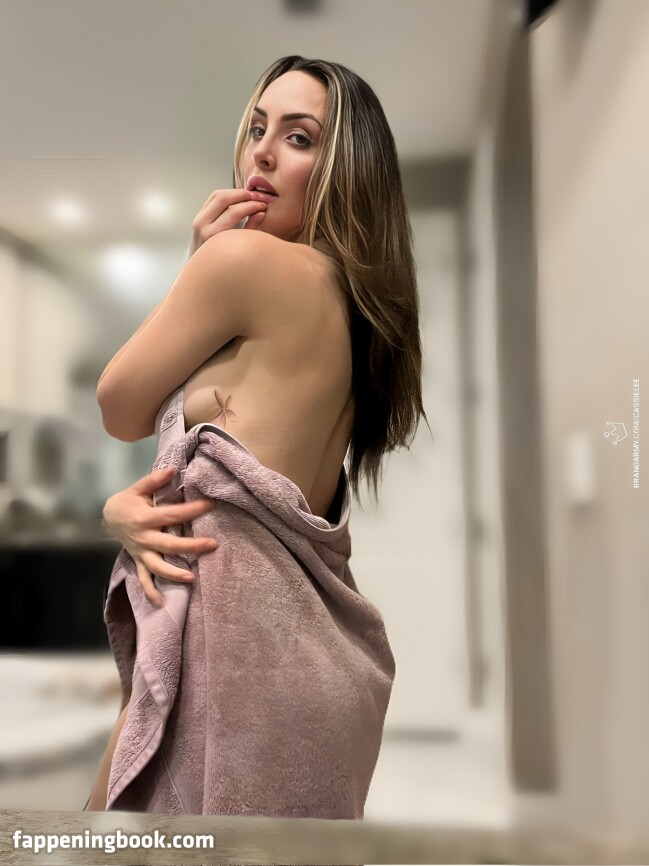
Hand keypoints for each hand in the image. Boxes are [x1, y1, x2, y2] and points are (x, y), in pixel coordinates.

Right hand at [103, 467, 218, 606]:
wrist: (108, 518)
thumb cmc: (128, 501)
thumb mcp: (138, 488)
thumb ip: (154, 480)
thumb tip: (171, 469)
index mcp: (145, 519)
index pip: (173, 515)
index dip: (193, 510)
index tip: (211, 505)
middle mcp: (144, 538)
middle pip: (170, 544)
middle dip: (192, 546)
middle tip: (213, 544)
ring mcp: (142, 553)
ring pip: (158, 566)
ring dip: (174, 573)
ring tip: (192, 578)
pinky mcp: (140, 561)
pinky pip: (144, 579)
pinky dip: (151, 592)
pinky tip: (161, 604)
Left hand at [188, 187, 267, 255]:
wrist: (201, 269)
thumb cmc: (222, 262)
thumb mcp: (238, 248)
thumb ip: (249, 229)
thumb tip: (261, 213)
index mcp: (213, 235)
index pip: (234, 212)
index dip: (251, 205)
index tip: (262, 206)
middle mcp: (203, 225)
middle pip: (223, 198)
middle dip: (243, 194)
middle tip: (257, 197)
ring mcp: (199, 219)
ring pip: (217, 194)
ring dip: (235, 192)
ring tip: (250, 196)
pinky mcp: (199, 215)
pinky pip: (213, 198)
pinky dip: (227, 194)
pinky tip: (239, 198)